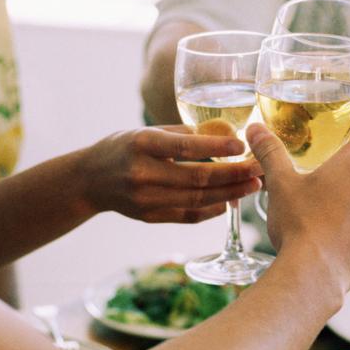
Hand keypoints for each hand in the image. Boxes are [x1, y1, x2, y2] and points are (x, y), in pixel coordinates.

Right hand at [78, 126, 261, 221]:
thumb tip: (225, 135)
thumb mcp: (146, 131)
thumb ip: (183, 134)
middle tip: (260, 169)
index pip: (186, 147)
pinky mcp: (149, 217)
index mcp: (143, 144)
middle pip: (198, 178)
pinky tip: (230, 203)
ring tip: (253, 186)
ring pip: (197, 200)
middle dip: (234, 175)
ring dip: (229, 194)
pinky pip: (187, 216)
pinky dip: (211, 211)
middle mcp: (143, 173)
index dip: (217, 148)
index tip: (243, 146)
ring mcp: (145, 200)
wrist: (90, 180)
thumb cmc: (123, 147)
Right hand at [247, 122, 349, 290]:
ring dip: (344, 198)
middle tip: (314, 177)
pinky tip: (322, 234)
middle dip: (341, 170)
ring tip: (314, 210)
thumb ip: (270, 152)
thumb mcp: (279, 183)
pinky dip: (346, 224)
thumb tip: (255, 128)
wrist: (313, 275)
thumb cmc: (299, 223)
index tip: (346, 134)